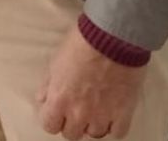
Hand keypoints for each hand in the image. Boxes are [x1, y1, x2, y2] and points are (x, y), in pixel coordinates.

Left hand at [36, 25, 144, 139]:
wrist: (112, 36)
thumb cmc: (81, 43)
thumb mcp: (55, 62)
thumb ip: (48, 86)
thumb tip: (44, 99)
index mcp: (59, 100)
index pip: (50, 126)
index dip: (54, 118)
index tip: (59, 110)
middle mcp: (79, 113)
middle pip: (72, 134)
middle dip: (73, 122)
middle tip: (79, 108)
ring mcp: (102, 115)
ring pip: (95, 134)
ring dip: (94, 124)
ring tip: (98, 108)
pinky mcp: (124, 112)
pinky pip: (117, 132)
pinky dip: (114, 125)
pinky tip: (113, 114)